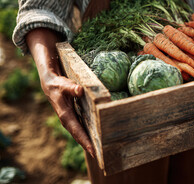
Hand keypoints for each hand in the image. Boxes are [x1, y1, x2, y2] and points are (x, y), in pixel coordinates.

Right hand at [26, 28, 94, 157]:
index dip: (85, 140)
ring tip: (100, 148)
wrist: (50, 84)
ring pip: (80, 133)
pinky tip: (95, 136)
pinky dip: (87, 133)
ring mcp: (70, 119)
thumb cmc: (58, 84)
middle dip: (88, 145)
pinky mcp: (73, 116)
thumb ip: (73, 88)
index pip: (77, 131)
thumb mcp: (64, 84)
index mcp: (65, 115)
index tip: (93, 150)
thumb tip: (80, 90)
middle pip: (79, 135)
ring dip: (88, 141)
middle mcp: (68, 120)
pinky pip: (81, 128)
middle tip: (100, 153)